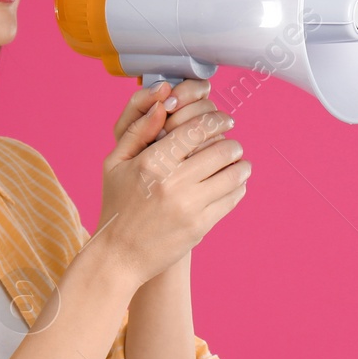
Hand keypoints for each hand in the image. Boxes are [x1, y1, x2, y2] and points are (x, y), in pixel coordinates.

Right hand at [95, 79, 248, 288]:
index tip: (224, 120)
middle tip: (234, 143)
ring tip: (240, 163)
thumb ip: (138, 131)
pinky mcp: (200, 226)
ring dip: (241, 165)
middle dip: (233, 143)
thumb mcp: (115, 163)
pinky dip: (238, 187)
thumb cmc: (117, 203)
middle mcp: (173, 183)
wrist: (119, 254)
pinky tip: (234, 183)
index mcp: (152, 162)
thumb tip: (163, 104)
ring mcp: (189, 206)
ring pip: (232, 175)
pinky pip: (231, 199)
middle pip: (221, 151)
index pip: (196, 130)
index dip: (216, 121)